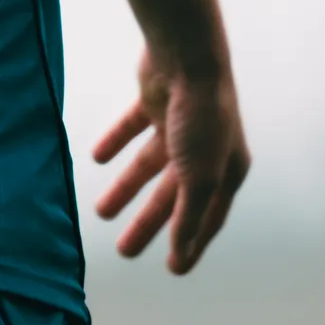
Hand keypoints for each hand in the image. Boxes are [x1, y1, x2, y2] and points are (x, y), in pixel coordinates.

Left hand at [92, 44, 250, 273]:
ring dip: (126, 187)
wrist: (187, 56)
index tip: (173, 268)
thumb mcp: (200, 175)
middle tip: (124, 250)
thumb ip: (189, 214)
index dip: (191, 243)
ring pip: (149, 165)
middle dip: (149, 223)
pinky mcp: (156, 101)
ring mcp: (180, 124)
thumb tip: (181, 251)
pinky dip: (115, 142)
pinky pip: (133, 127)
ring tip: (101, 212)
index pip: (208, 217)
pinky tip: (97, 156)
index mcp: (227, 168)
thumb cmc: (201, 118)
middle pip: (173, 195)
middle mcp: (206, 148)